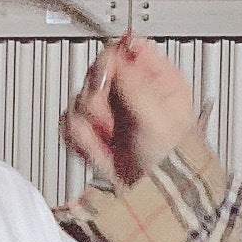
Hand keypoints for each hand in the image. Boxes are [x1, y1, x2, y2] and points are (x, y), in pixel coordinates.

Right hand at [63, 34, 202, 185]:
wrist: (154, 193)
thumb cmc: (172, 159)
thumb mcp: (159, 117)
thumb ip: (135, 84)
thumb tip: (119, 55)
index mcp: (156, 79)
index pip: (126, 48)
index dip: (111, 60)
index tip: (109, 76)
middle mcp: (130, 90)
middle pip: (95, 73)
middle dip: (98, 100)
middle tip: (112, 120)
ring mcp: (110, 110)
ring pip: (78, 99)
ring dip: (90, 125)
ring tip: (109, 139)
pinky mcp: (92, 129)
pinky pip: (69, 123)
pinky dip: (80, 138)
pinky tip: (98, 147)